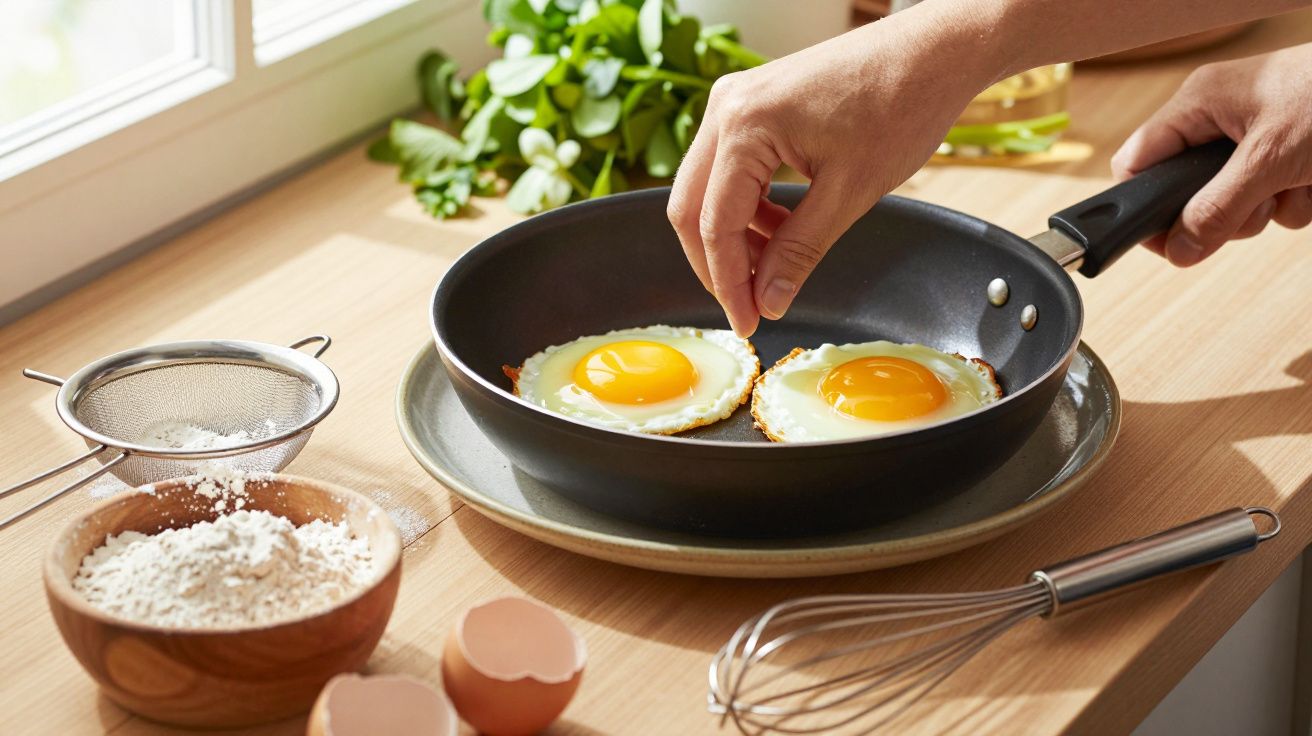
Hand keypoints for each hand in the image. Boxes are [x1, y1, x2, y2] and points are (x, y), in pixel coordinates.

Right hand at [666, 7, 995, 336]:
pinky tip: (782, 230)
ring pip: (706, 191)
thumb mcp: (851, 193)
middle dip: (719, 264)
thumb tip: (768, 300)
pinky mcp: (750, 106)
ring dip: (735, 237)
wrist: (933, 51)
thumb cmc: (902, 103)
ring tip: (777, 267)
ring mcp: (734, 103)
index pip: (714, 223)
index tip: (747, 322)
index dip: (728, 282)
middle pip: (691, 208)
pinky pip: (729, 171)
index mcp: (744, 124)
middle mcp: (726, 108)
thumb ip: (800, 251)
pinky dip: (748, 209)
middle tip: (749, 306)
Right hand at [1111, 44, 1311, 266]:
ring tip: (1298, 183)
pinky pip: (1273, 199)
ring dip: (1267, 208)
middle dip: (1224, 211)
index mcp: (1198, 103)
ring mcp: (1256, 136)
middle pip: (1187, 192)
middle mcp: (1221, 118)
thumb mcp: (1270, 159)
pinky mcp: (1288, 153)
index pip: (1137, 162)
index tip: (1166, 242)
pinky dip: (1297, 200)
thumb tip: (1178, 249)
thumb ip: (1217, 208)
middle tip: (1253, 206)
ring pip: (1234, 202)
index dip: (1143, 205)